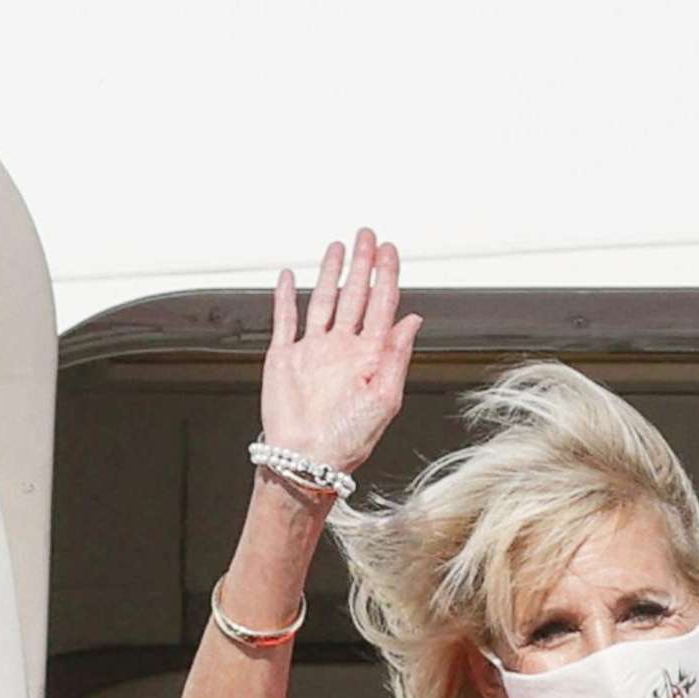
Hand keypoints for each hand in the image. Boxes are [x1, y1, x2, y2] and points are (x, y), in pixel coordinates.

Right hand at [262, 226, 422, 477]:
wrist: (306, 461)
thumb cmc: (348, 440)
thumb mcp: (385, 398)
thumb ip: (398, 355)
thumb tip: (414, 319)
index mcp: (369, 357)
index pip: (382, 305)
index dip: (387, 276)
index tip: (390, 251)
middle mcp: (342, 349)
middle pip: (354, 295)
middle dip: (362, 265)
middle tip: (367, 237)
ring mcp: (313, 351)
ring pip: (323, 301)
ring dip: (330, 274)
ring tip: (337, 248)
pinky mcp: (284, 358)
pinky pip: (286, 320)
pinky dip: (286, 297)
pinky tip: (290, 278)